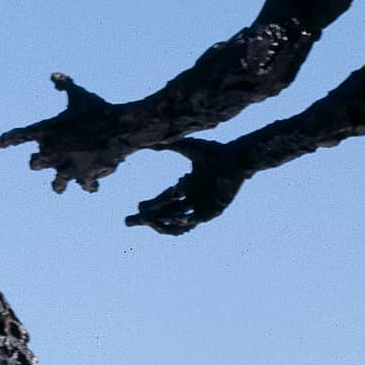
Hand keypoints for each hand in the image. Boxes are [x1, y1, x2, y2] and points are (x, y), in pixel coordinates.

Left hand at [0, 73, 142, 191]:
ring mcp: (68, 167)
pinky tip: (92, 185)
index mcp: (47, 131)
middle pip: (34, 164)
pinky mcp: (85, 176)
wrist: (119, 127)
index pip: (18, 136)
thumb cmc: (98, 109)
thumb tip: (54, 75)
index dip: (6, 140)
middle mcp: (53, 152)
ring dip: (59, 184)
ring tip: (60, 185)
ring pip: (57, 184)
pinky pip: (85, 186)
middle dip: (39, 161)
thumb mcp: (80, 95)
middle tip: (42, 159)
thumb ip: (65, 85)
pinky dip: (89, 185)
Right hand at [128, 138, 252, 235]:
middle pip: (165, 214)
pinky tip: (167, 218)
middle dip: (146, 220)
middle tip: (128, 222)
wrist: (236, 158)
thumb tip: (149, 141)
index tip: (137, 206)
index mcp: (186, 187)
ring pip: (178, 222)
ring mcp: (202, 206)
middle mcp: (192, 199)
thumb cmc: (215, 152)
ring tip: (147, 221)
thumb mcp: (187, 147)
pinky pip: (194, 220)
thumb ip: (168, 145)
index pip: (163, 201)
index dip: (149, 206)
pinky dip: (180, 221)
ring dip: (162, 223)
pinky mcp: (213, 210)